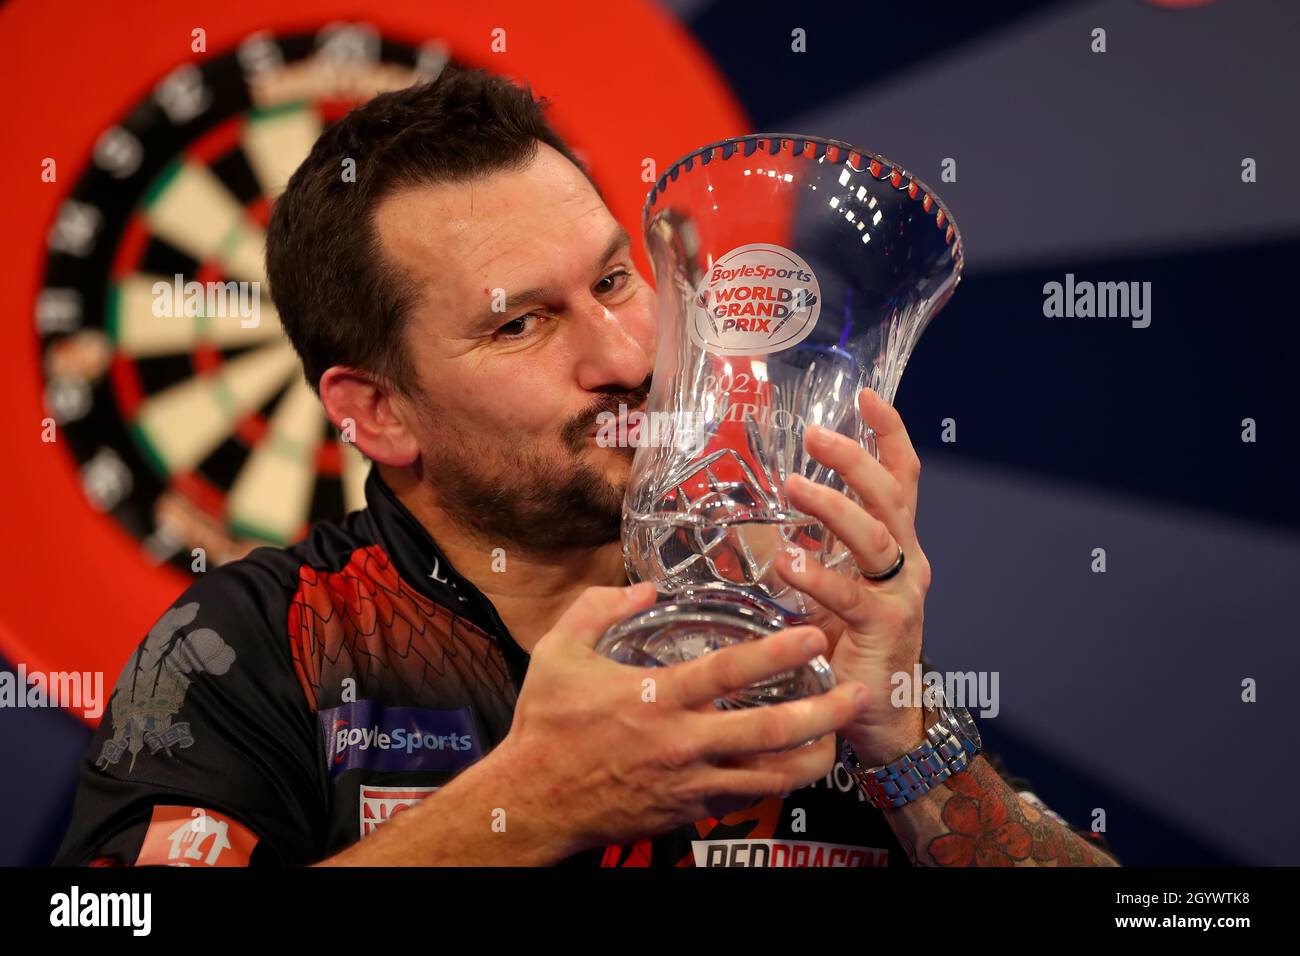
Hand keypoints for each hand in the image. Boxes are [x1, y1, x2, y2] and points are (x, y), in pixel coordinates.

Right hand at [494, 583, 869, 855]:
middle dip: (821, 713)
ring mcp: (689, 782)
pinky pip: (744, 798)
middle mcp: (681, 742)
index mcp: (654, 697)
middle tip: (856, 692)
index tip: (814, 636)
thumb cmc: (545, 726)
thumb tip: (647, 587)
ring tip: (841, 734)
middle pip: (768, 732)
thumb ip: (600, 608)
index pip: (728, 673)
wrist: (532, 803)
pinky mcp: (688, 811)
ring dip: (812, 754)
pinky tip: (792, 763)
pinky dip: (774, 781)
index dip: (776, 654)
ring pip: (769, 775)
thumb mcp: (557, 651)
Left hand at [774, 387, 930, 765]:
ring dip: (833, 508)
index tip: (868, 396)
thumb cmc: (851, 644)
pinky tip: (788, 562)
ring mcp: (900, 596)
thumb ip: (810, 547)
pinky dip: (817, 576)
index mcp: (897, 544)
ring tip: (794, 487)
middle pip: (890, 497)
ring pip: (875, 538)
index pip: (901, 478)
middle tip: (815, 436)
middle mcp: (907, 563)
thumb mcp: (834, 584)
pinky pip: (850, 597)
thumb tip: (756, 511)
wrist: (882, 714)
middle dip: (855, 460)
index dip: (889, 435)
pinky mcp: (883, 632)